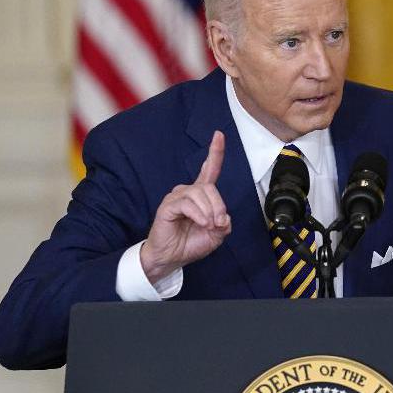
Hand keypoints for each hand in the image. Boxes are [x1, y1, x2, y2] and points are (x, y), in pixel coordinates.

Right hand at [140, 131, 231, 282]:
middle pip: (210, 187)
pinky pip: (187, 203)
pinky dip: (199, 214)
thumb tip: (224, 217)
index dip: (215, 152)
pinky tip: (201, 223)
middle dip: (219, 206)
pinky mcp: (168, 205)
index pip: (209, 169)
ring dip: (210, 211)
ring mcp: (177, 197)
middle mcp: (189, 192)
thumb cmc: (190, 244)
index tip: (219, 135)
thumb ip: (224, 223)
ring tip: (208, 225)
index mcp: (201, 195)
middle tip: (219, 223)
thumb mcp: (216, 235)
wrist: (171, 257)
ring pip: (201, 194)